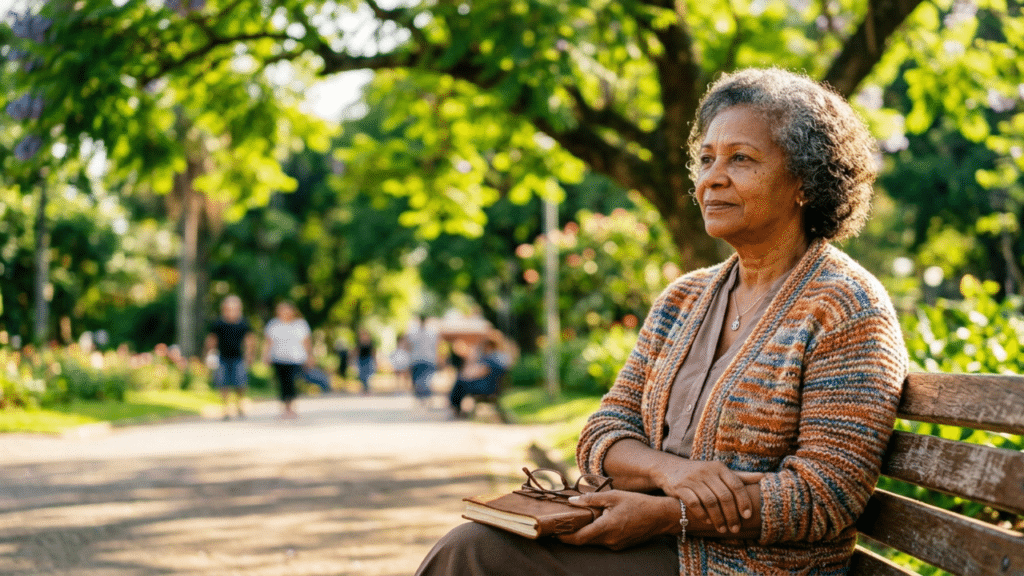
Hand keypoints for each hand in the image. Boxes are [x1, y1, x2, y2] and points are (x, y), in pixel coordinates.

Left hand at [556, 491, 676, 550]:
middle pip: (584, 541)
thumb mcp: (613, 496)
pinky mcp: (621, 545)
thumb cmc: (638, 503)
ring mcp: (616, 545)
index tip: (554, 531)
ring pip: (593, 541)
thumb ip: (591, 499)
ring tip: (575, 520)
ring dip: (584, 533)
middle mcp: (610, 540)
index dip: (564, 537)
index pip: (579, 539)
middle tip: (560, 524)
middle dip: (571, 535)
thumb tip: (572, 501)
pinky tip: (594, 522)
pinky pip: (603, 541)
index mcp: (606, 528)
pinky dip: (595, 534)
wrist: (661, 516)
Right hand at [653, 460, 762, 534]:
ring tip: (722, 528)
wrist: (670, 469)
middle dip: (731, 514)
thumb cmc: (701, 473)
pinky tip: (707, 521)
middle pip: (724, 495)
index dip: (743, 501)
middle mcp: (707, 471)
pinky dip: (702, 514)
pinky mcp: (680, 487)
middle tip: (735, 528)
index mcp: (719, 468)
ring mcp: (693, 479)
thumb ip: (740, 477)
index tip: (747, 516)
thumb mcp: (720, 472)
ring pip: (710, 501)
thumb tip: (764, 477)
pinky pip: (694, 502)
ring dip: (717, 518)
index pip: (736, 485)